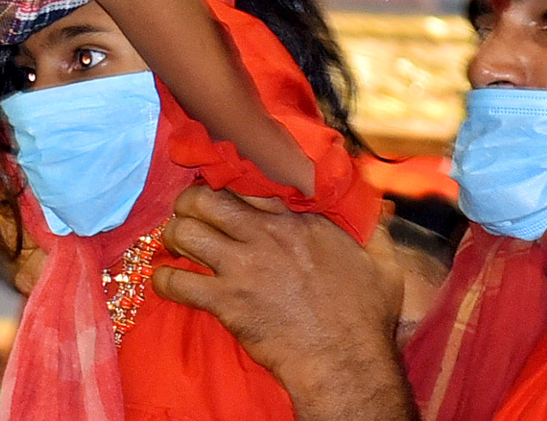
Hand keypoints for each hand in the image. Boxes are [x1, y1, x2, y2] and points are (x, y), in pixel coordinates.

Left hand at [154, 186, 416, 420]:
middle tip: (190, 214)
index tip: (226, 194)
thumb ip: (375, 227)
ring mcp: (242, 268)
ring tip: (177, 244)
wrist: (345, 360)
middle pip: (206, 199)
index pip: (249, 185)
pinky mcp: (226, 302)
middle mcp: (265, 235)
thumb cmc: (366, 314)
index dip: (231, 187)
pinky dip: (164, 281)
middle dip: (190, 203)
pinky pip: (176, 283)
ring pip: (185, 232)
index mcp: (299, 220)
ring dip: (174, 235)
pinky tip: (167, 282)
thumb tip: (378, 207)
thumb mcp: (382, 260)